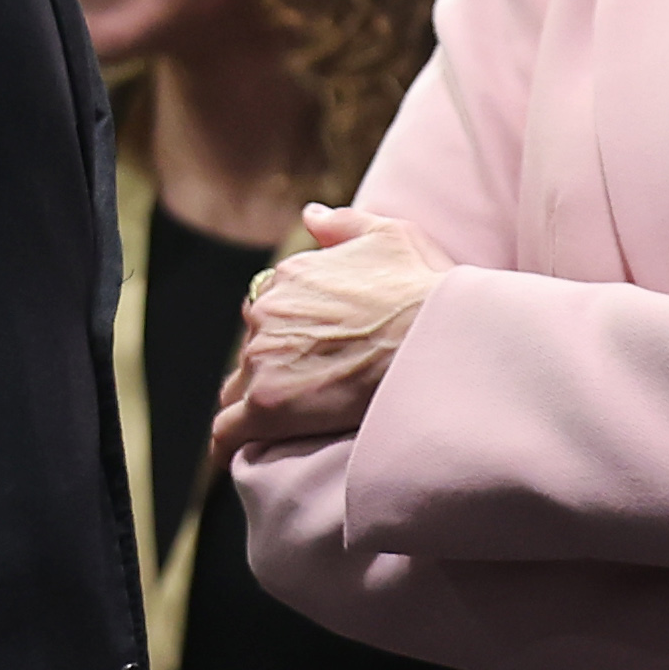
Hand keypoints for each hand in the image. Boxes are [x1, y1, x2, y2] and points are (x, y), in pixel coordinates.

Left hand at [208, 209, 451, 478]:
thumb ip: (343, 224)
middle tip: (312, 390)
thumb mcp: (391, 235)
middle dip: (274, 367)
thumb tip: (310, 215)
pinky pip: (228, 431)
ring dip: (256, 401)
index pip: (269, 311)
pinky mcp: (267, 406)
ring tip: (286, 424)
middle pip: (253, 349)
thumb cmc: (425, 289)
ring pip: (240, 387)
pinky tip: (236, 455)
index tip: (313, 354)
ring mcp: (263, 359)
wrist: (440, 339)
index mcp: (290, 275)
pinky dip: (229, 443)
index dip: (290, 335)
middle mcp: (266, 312)